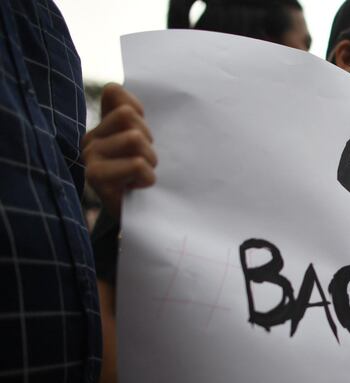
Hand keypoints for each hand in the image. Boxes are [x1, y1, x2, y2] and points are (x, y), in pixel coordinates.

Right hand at [82, 83, 156, 218]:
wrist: (139, 218)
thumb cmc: (143, 179)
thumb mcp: (142, 145)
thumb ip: (132, 118)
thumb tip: (113, 88)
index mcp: (101, 127)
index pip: (115, 93)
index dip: (139, 112)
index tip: (143, 135)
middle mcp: (90, 139)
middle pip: (130, 116)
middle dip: (148, 140)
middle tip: (145, 163)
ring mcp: (91, 158)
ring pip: (134, 139)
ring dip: (150, 160)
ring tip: (143, 175)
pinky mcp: (97, 178)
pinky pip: (136, 164)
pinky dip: (147, 177)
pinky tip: (139, 187)